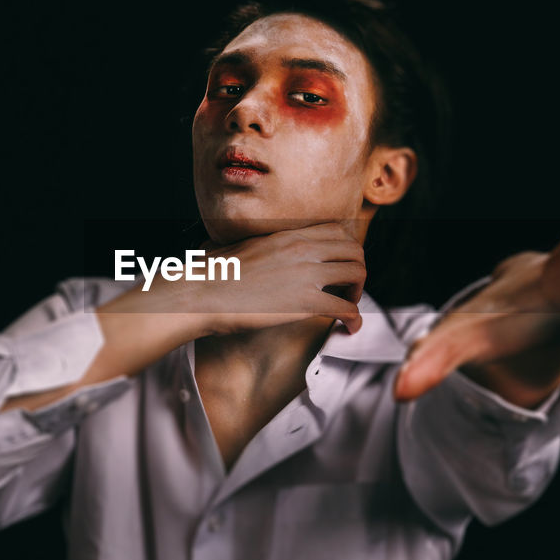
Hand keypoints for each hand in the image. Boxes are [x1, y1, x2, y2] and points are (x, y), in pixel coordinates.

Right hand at [191, 221, 367, 335]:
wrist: (200, 293)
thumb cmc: (210, 273)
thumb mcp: (238, 246)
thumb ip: (253, 246)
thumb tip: (239, 249)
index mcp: (287, 235)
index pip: (336, 230)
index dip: (345, 248)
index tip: (339, 264)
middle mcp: (303, 250)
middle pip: (354, 249)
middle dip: (357, 268)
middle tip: (347, 287)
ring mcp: (307, 275)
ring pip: (357, 274)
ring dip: (358, 291)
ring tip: (348, 305)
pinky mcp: (306, 303)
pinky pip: (346, 308)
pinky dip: (355, 319)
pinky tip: (350, 328)